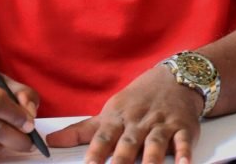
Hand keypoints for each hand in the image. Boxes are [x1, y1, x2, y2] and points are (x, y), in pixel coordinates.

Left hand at [47, 66, 203, 163]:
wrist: (175, 78)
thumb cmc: (138, 100)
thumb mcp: (110, 111)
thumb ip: (81, 131)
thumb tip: (51, 142)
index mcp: (118, 119)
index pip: (103, 138)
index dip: (95, 153)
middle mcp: (139, 123)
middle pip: (128, 144)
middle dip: (121, 161)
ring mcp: (162, 125)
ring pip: (155, 144)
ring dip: (151, 159)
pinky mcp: (183, 128)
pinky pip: (184, 142)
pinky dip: (184, 153)